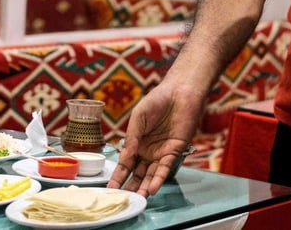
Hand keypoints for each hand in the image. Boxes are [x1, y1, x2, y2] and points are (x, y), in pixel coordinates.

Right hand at [107, 80, 204, 196]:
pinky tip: (152, 188)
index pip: (125, 163)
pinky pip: (165, 168)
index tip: (110, 188)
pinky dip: (158, 179)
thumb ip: (132, 138)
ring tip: (138, 198)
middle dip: (130, 186)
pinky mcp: (174, 152)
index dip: (118, 176)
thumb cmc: (157, 100)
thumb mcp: (138, 117)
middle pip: (138, 173)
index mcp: (136, 142)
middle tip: (123, 198)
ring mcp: (161, 153)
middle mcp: (148, 150)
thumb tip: (125, 156)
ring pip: (151, 174)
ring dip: (145, 186)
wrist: (180, 92)